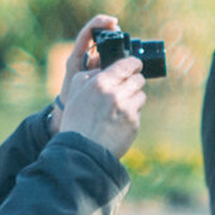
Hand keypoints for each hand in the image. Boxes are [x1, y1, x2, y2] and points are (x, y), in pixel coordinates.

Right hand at [53, 16, 146, 158]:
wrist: (82, 151)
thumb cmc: (76, 121)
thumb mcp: (73, 93)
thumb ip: (87, 75)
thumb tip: (102, 69)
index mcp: (100, 83)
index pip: (127, 64)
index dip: (134, 63)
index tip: (135, 64)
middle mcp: (116, 94)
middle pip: (138, 79)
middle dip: (133, 82)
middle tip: (126, 88)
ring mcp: (127, 109)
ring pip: (141, 95)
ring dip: (134, 98)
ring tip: (120, 108)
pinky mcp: (134, 124)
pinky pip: (138, 113)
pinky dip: (131, 115)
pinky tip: (118, 122)